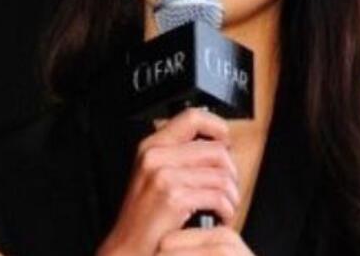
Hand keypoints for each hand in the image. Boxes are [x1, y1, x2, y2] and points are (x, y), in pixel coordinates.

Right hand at [95, 108, 240, 255]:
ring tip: (224, 207)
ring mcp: (164, 176)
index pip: (193, 117)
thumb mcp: (155, 176)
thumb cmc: (145, 220)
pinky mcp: (174, 198)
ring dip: (231, 195)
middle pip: (216, 149)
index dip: (217, 126)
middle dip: (231, 172)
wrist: (128, 251)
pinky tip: (220, 217)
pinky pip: (218, 196)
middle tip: (228, 189)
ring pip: (221, 174)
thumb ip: (180, 156)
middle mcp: (156, 156)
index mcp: (152, 146)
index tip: (225, 141)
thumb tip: (219, 145)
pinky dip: (227, 210)